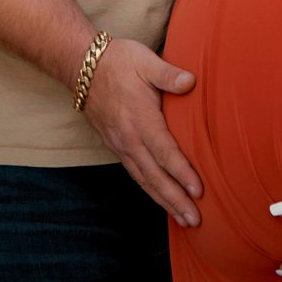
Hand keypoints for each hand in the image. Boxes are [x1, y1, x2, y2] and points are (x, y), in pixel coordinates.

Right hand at [79, 38, 203, 227]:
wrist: (82, 66)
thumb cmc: (119, 61)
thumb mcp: (145, 61)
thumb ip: (168, 74)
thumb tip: (191, 82)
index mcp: (140, 119)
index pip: (165, 152)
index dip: (182, 173)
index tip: (198, 191)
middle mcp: (129, 138)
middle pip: (155, 176)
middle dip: (175, 200)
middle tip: (195, 221)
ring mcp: (120, 145)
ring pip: (144, 180)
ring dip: (164, 201)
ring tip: (183, 220)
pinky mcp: (116, 146)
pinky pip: (135, 174)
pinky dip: (150, 190)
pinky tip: (161, 198)